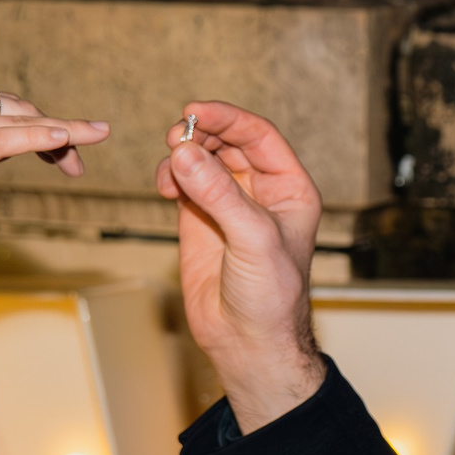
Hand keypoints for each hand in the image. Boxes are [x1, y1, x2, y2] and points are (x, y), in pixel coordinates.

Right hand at [0, 81, 109, 191]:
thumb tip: (8, 140)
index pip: (3, 102)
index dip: (38, 122)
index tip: (64, 145)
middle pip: (16, 109)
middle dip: (56, 131)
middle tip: (79, 161)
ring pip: (18, 121)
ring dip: (62, 134)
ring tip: (97, 135)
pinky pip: (4, 140)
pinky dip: (37, 136)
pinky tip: (64, 138)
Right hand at [154, 101, 324, 429]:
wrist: (248, 343)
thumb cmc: (271, 297)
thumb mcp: (253, 239)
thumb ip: (220, 195)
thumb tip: (185, 153)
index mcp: (289, 187)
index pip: (259, 136)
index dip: (228, 118)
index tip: (195, 110)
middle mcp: (259, 190)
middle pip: (227, 141)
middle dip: (201, 134)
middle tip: (176, 136)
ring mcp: (227, 204)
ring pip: (201, 158)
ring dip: (183, 154)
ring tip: (170, 167)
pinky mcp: (199, 220)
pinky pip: (182, 182)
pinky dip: (170, 176)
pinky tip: (166, 187)